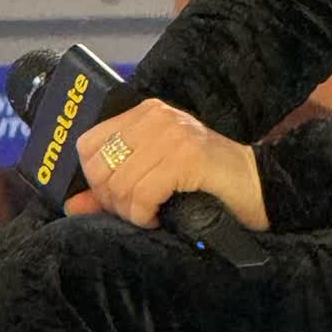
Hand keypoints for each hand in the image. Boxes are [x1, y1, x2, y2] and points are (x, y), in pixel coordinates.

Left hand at [67, 97, 269, 231]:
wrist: (259, 188)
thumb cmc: (207, 185)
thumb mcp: (154, 179)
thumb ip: (112, 189)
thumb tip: (71, 205)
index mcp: (146, 114)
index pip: (89, 145)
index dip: (95, 180)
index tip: (118, 199)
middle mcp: (157, 117)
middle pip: (100, 167)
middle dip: (112, 200)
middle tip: (137, 212)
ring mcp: (172, 134)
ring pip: (120, 184)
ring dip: (131, 212)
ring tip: (153, 216)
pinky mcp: (186, 156)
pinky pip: (142, 194)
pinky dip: (145, 215)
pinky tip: (161, 217)